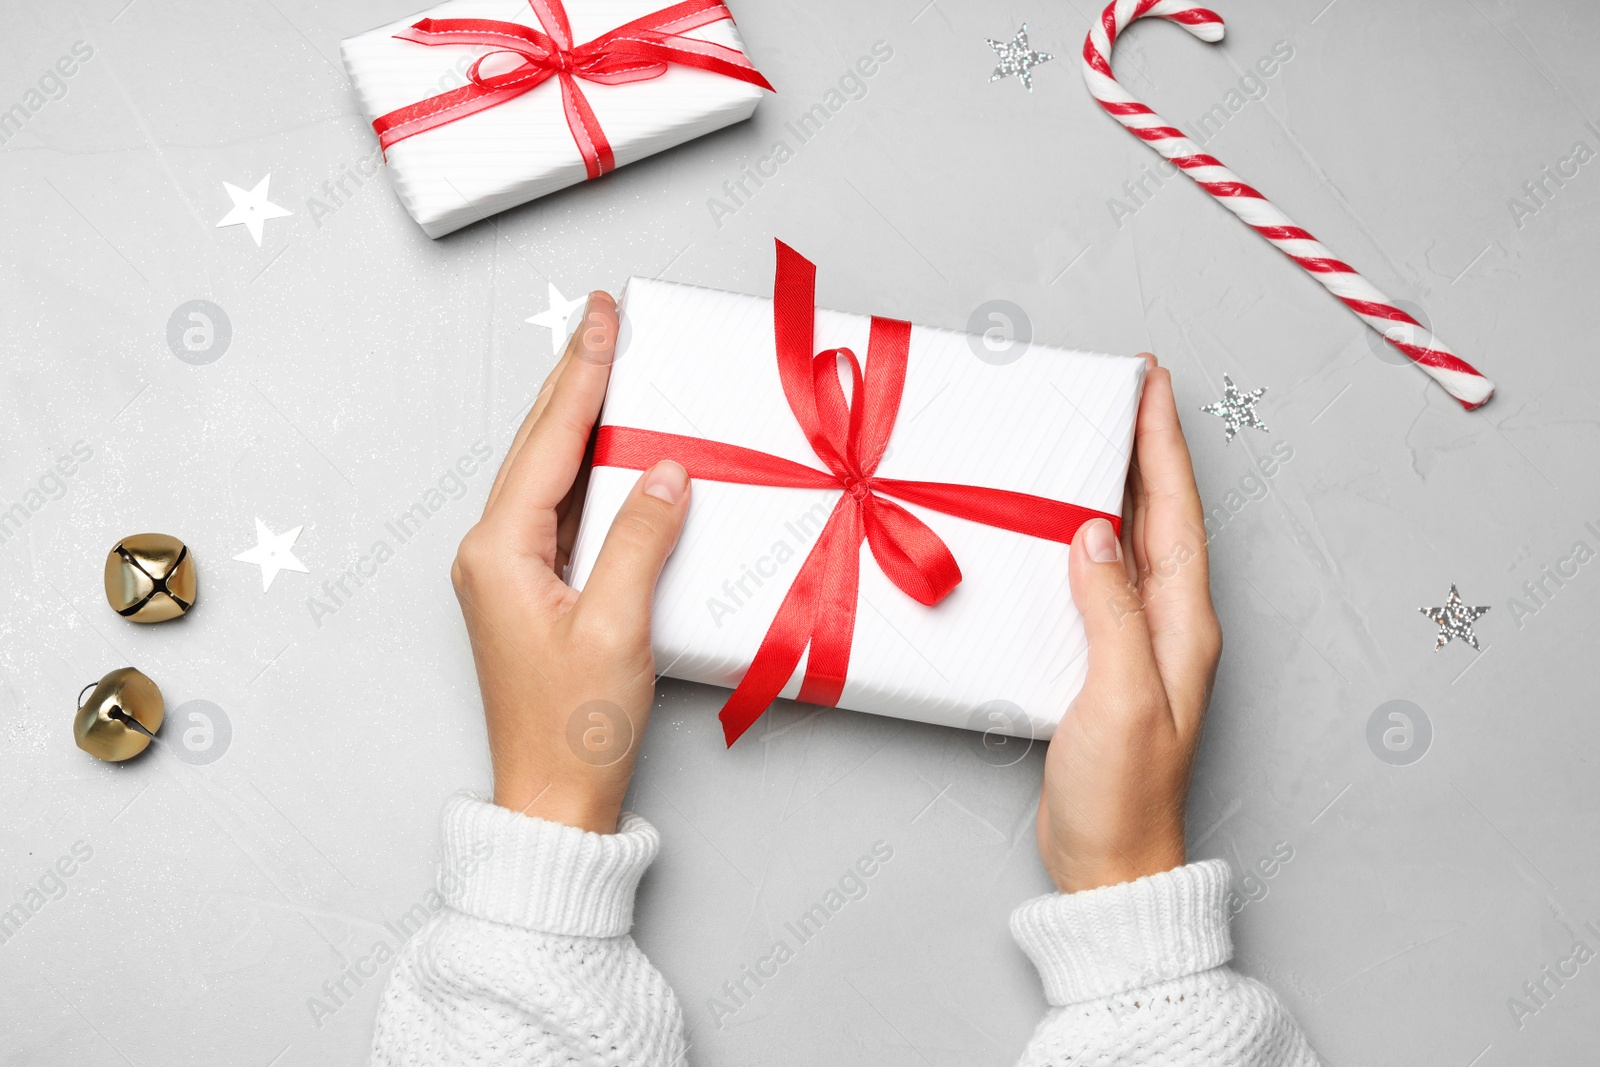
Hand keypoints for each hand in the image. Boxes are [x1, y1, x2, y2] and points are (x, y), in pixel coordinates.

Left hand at [450, 293, 690, 833]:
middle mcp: (492, 553)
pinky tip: (607, 446)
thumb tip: (665, 471)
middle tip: (600, 317)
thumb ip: (641, 540)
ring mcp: (508, 573)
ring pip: (547, 473)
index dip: (582, 376)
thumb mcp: (618, 627)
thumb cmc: (575, 728)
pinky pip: (560, 509)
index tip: (602, 319)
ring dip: (576, 416)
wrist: (552, 801)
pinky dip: (585, 467)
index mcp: (500, 552)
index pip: (550, 442)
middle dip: (573, 378)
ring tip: (604, 360)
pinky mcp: (532, 592)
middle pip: (538, 445)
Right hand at [1036, 355, 1221, 893]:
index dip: (1162, 444)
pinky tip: (1059, 524)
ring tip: (1093, 436)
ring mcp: (1135, 642)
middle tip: (1121, 389)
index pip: (1174, 513)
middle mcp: (1167, 623)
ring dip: (1115, 483)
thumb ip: (1111, 613)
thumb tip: (1094, 532)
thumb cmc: (1123, 794)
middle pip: (1158, 515)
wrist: (1108, 864)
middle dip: (1143, 447)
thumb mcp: (1121, 698)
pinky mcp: (1101, 661)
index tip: (1149, 383)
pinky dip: (1083, 535)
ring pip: (1130, 541)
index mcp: (1182, 624)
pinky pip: (1097, 578)